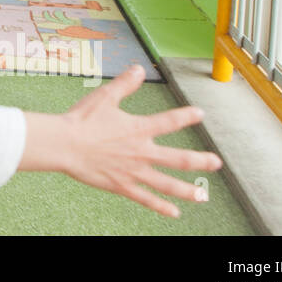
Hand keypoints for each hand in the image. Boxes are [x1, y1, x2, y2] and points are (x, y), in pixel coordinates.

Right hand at [19, 65, 222, 217]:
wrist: (65, 144)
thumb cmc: (82, 120)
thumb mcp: (105, 97)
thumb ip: (125, 84)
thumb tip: (139, 69)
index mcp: (139, 129)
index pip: (170, 121)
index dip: (186, 116)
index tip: (200, 113)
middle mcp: (142, 152)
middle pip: (179, 159)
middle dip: (200, 161)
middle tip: (216, 163)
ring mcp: (134, 172)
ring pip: (167, 184)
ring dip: (188, 191)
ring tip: (204, 196)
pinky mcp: (122, 186)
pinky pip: (146, 199)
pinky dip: (161, 207)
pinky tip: (174, 213)